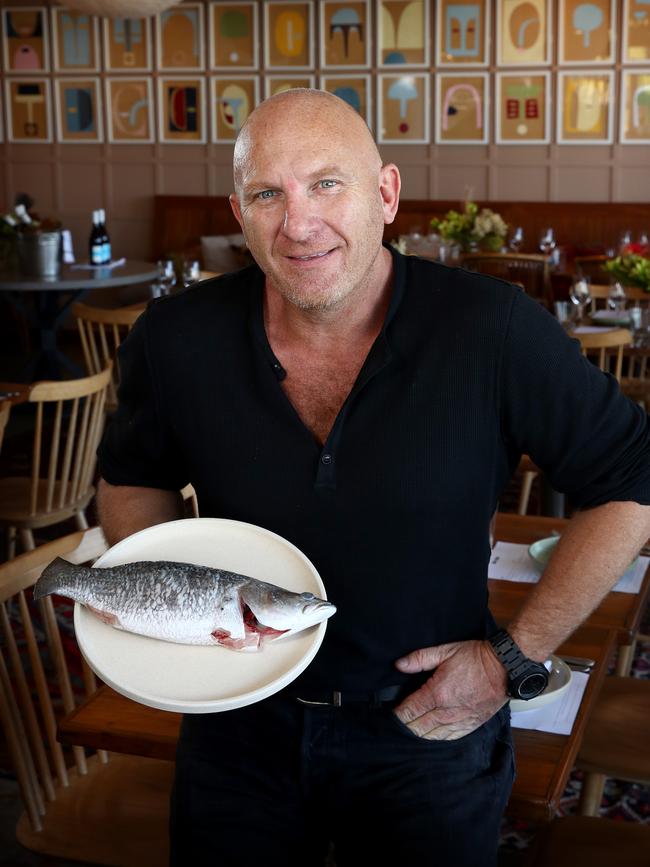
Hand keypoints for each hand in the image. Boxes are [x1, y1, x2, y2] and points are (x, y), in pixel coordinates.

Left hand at [393, 640, 508, 740]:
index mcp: (437, 693)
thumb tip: (399, 665)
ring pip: (432, 736)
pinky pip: (449, 738)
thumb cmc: (475, 658)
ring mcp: (460, 720)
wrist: (504, 668)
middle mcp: (447, 711)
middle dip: (404, 727)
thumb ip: (420, 658)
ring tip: (408, 734)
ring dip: (418, 736)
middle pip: (418, 727)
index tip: (389, 715)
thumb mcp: (445, 651)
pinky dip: (436, 739)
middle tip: (395, 726)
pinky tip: (430, 738)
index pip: (410, 710)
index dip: (397, 715)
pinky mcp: (471, 725)